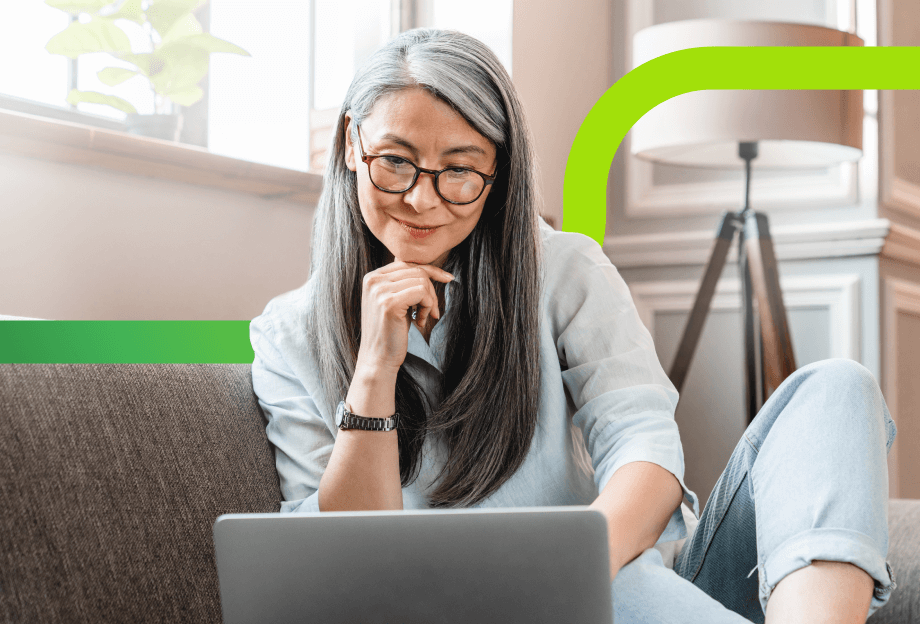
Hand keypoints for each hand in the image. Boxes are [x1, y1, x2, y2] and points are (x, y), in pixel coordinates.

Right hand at [355, 259, 454, 374]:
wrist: (378, 359)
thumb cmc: (390, 332)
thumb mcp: (394, 301)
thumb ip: (402, 283)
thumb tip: (426, 268)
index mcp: (372, 277)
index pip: (407, 263)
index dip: (430, 270)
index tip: (448, 278)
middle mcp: (373, 280)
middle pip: (416, 270)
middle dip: (432, 290)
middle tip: (432, 311)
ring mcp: (379, 290)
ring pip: (422, 280)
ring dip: (429, 301)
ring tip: (423, 318)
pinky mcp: (389, 302)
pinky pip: (422, 292)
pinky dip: (427, 306)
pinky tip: (420, 322)